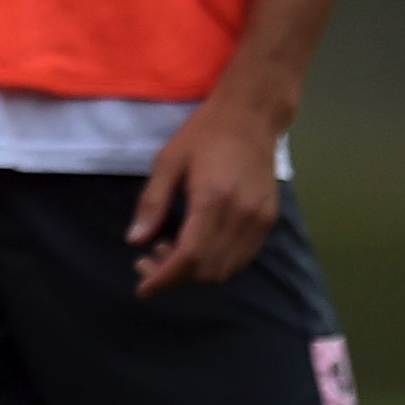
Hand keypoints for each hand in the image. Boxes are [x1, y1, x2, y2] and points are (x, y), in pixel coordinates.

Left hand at [128, 95, 280, 294]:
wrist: (250, 117)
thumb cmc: (203, 134)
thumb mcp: (167, 162)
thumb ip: (152, 203)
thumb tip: (135, 239)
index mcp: (213, 200)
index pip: (189, 256)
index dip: (165, 277)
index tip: (143, 287)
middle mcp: (242, 217)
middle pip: (208, 269)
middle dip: (176, 275)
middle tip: (148, 258)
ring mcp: (259, 221)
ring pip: (228, 267)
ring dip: (196, 271)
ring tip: (169, 250)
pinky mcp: (268, 219)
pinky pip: (243, 256)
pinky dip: (217, 262)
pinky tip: (196, 246)